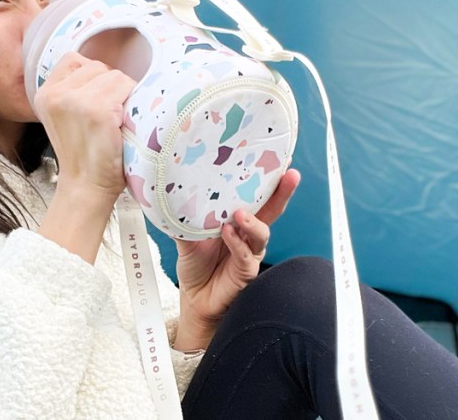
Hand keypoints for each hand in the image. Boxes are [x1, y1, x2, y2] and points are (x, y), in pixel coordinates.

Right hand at [34, 52, 135, 263]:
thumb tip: (103, 70)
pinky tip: (125, 122)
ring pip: (115, 75)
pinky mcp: (99, 110)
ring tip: (118, 119)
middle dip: (109, 86)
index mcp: (44, 94)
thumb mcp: (64, 117)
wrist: (86, 187)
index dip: (92, 77)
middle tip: (110, 115)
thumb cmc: (83, 154)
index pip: (73, 60)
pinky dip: (132, 101)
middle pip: (97, 67)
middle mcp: (56, 94)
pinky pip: (126, 87)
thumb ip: (72, 92)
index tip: (97, 100)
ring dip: (124, 93)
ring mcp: (77, 101)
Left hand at [173, 169, 300, 350]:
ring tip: (239, 213)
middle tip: (289, 175)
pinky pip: (246, 255)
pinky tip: (228, 234)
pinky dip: (237, 244)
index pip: (257, 196)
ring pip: (262, 232)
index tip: (278, 159)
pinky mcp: (246, 271)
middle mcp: (249, 233)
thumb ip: (183, 217)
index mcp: (238, 220)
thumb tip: (168, 193)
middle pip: (272, 209)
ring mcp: (250, 251)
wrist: (194, 298)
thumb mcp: (186, 236)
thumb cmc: (196, 265)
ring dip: (253, 221)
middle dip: (282, 192)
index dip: (268, 180)